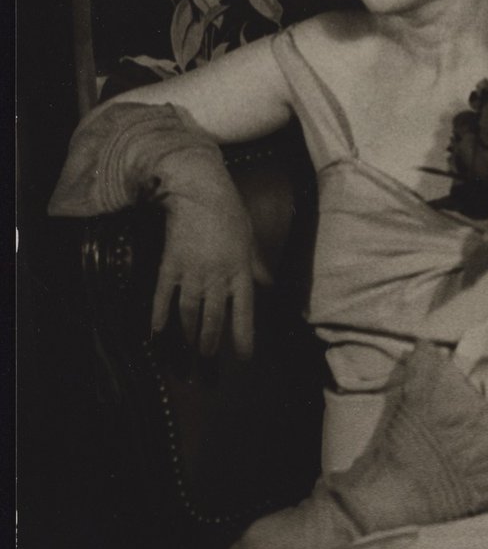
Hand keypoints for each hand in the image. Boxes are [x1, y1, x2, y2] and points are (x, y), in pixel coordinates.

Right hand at [150, 179, 269, 357]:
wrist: (199, 191)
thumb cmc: (229, 212)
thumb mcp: (249, 238)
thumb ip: (257, 265)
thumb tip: (269, 284)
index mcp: (240, 270)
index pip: (244, 311)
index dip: (244, 336)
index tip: (244, 356)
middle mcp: (217, 276)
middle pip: (213, 317)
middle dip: (210, 340)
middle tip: (208, 355)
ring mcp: (191, 272)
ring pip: (189, 311)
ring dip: (188, 332)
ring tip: (189, 346)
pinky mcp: (170, 264)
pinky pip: (163, 295)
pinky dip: (159, 314)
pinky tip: (157, 330)